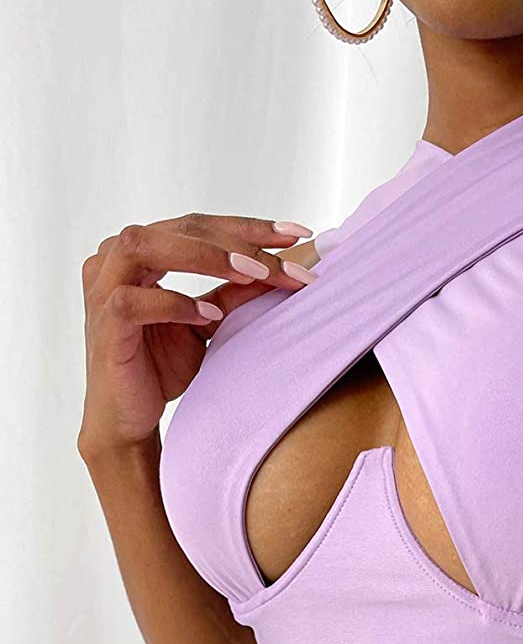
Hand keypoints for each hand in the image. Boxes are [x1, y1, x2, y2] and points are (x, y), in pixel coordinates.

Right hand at [78, 213, 314, 456]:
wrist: (130, 418)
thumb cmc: (162, 366)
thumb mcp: (210, 322)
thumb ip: (235, 292)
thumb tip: (281, 269)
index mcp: (143, 251)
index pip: (199, 225)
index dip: (248, 227)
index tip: (297, 233)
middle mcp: (116, 259)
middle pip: (180, 228)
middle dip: (238, 241)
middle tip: (286, 257)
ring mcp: (103, 288)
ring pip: (146, 247)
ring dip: (205, 256)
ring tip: (253, 273)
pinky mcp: (104, 323)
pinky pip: (133, 301)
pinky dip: (174, 304)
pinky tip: (208, 315)